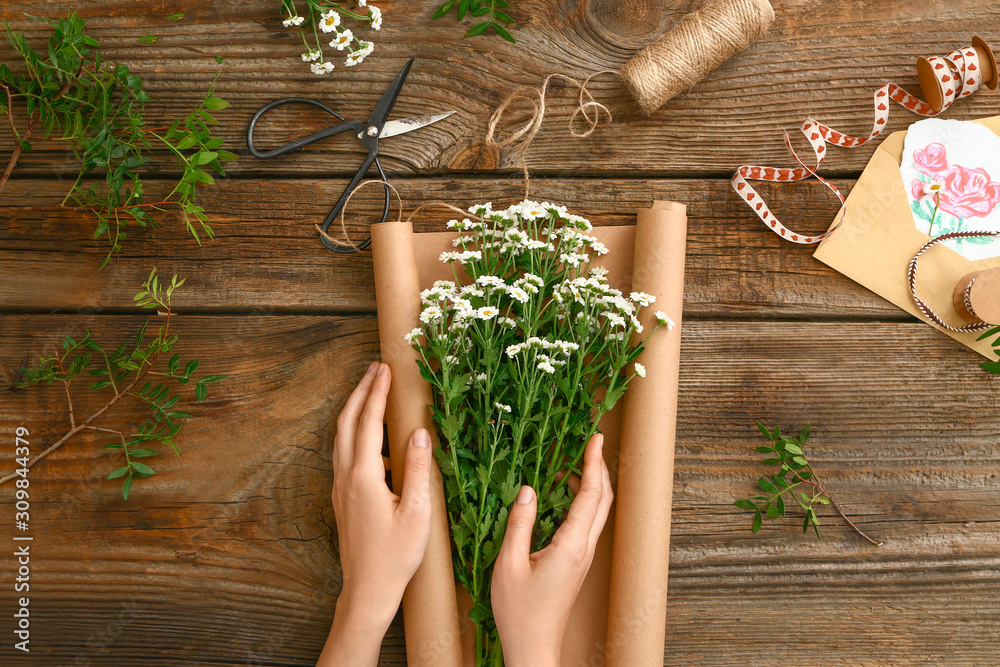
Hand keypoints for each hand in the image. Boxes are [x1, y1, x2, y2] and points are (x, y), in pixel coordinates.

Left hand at [317, 362, 433, 665]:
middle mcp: (346, 477)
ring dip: (355, 410)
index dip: (377, 393)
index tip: (386, 369)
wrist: (367, 590)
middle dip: (360, 392)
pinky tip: (376, 439)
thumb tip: (418, 432)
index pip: (369, 422)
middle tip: (375, 368)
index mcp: (364, 477)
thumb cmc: (396, 556)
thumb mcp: (417, 513)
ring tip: (371, 392)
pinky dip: (355, 433)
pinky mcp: (342, 498)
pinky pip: (344, 454)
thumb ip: (418, 469)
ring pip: (342, 437)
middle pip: (347, 422)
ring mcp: (340, 488)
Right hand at [490, 434, 612, 666]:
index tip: (596, 439)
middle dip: (600, 468)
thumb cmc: (519, 610)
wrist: (533, 645)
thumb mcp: (508, 563)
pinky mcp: (577, 562)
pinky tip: (564, 494)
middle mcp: (583, 549)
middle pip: (603, 500)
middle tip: (592, 443)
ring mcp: (582, 556)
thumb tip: (528, 490)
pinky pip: (587, 523)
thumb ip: (519, 523)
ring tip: (575, 462)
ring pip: (598, 512)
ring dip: (592, 484)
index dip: (594, 464)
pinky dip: (583, 500)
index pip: (589, 495)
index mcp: (571, 546)